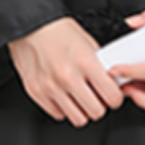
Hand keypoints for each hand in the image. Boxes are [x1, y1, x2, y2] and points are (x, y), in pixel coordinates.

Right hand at [8, 16, 127, 127]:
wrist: (29, 25)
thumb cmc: (57, 30)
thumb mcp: (88, 42)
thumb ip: (100, 65)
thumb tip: (112, 82)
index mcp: (84, 62)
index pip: (112, 96)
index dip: (115, 97)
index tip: (112, 95)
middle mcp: (67, 77)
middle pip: (96, 112)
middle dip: (99, 105)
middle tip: (96, 97)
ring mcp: (50, 87)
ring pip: (78, 119)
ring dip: (82, 110)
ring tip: (79, 97)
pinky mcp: (36, 92)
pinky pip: (58, 114)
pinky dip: (63, 108)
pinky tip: (64, 95)